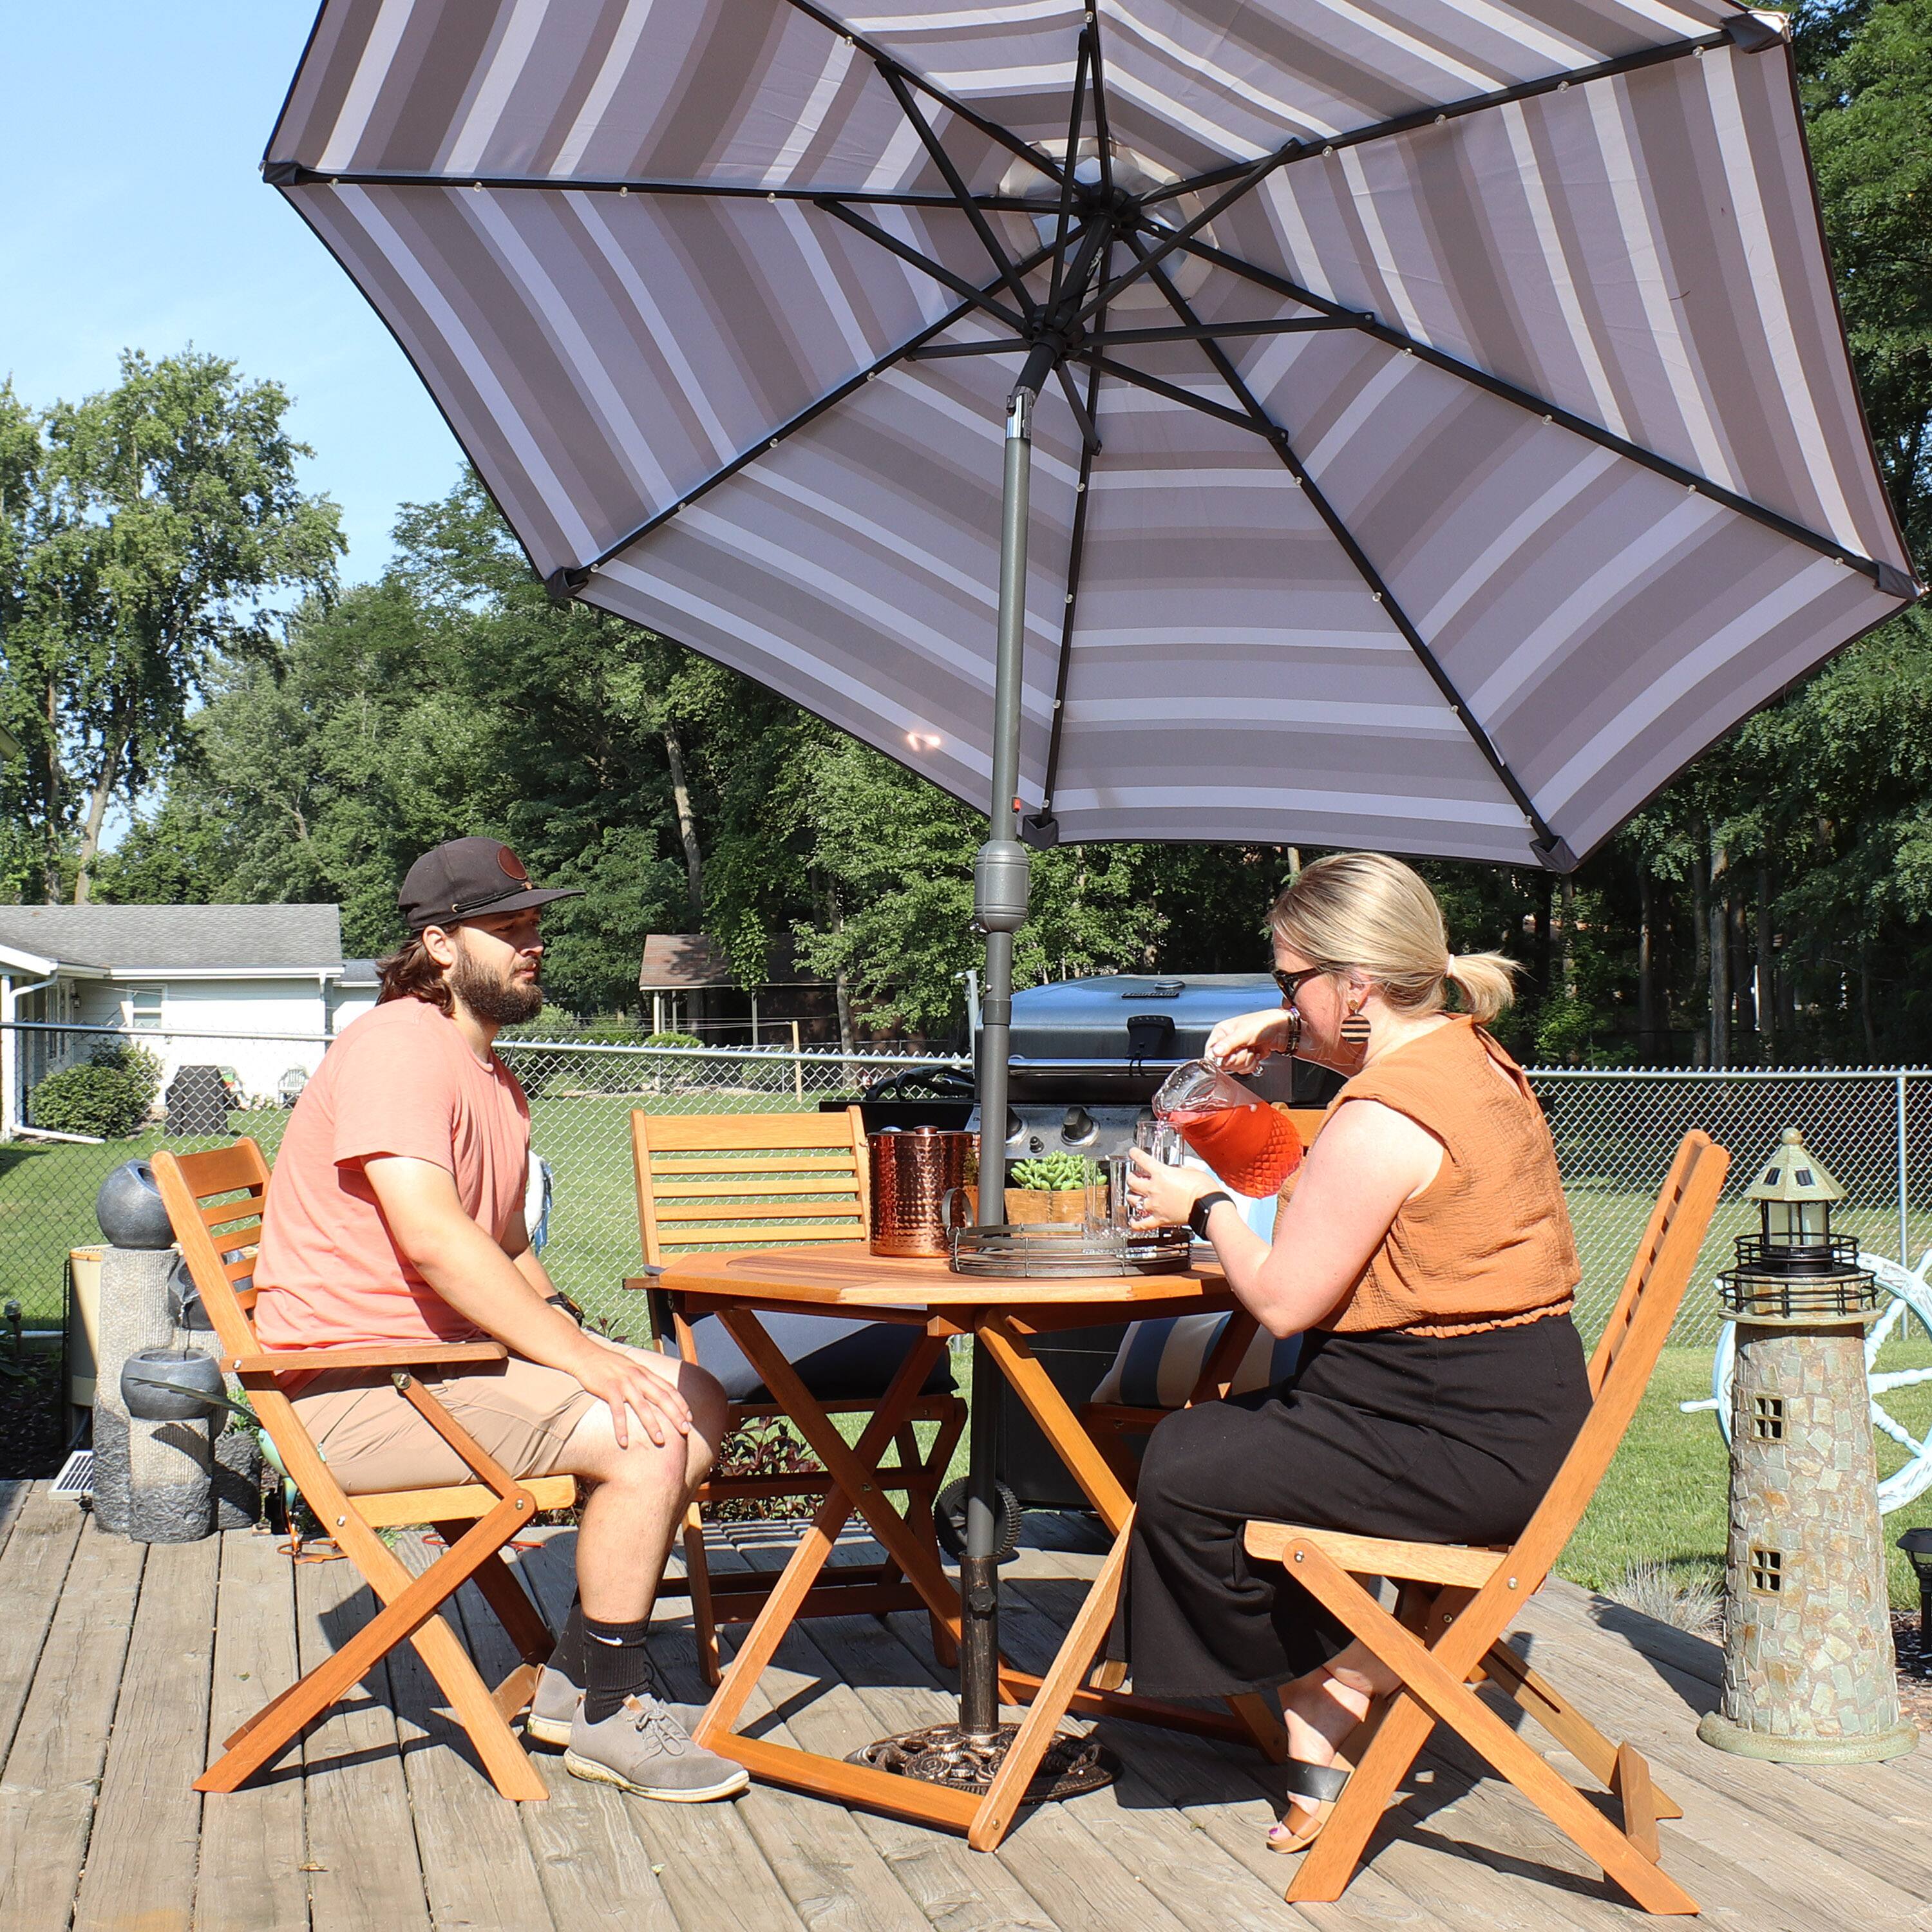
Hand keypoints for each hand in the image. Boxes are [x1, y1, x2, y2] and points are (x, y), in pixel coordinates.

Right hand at [567, 1339, 691, 1450]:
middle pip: (661, 1397)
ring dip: (652, 1424)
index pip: (669, 1388)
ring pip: (642, 1406)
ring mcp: (624, 1383)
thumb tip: (657, 1392)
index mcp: (645, 1373)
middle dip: (675, 1415)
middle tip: (685, 1431)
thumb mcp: (632, 1368)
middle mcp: (639, 1377)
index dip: (681, 1403)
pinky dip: (621, 1427)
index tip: (689, 1418)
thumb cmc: (610, 1364)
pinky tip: (624, 1442)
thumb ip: (644, 1379)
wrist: (586, 1354)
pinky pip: (617, 1411)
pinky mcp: (609, 1389)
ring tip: (660, 1440)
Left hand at [1125, 1147, 1220, 1228]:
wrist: (1208, 1206)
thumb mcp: (1191, 1170)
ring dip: (1131, 1196)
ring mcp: (1155, 1205)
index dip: (1135, 1154)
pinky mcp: (1159, 1219)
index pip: (1142, 1160)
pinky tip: (1132, 1222)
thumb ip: (1180, 1169)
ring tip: (1132, 1195)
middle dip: (1131, 1177)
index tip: (1132, 1152)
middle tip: (1132, 1176)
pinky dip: (1135, 1224)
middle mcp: (1154, 1188)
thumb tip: (1177, 1170)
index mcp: (1161, 1173)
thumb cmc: (1203, 1188)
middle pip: (1133, 1181)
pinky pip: (1142, 1224)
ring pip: (1133, 1200)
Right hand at [1206, 1007, 1298, 1073]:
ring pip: (1234, 1067)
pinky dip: (1252, 1064)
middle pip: (1223, 1062)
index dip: (1220, 1058)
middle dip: (1238, 1058)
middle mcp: (1227, 1042)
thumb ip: (1229, 1044)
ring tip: (1252, 1049)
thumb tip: (1215, 1053)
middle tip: (1246, 1048)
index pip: (1210, 1052)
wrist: (1282, 1030)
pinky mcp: (1245, 1058)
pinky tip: (1256, 1054)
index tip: (1230, 1055)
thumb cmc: (1264, 1024)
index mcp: (1221, 1032)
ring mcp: (1236, 1051)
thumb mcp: (1244, 1033)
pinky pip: (1243, 1069)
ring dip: (1246, 1061)